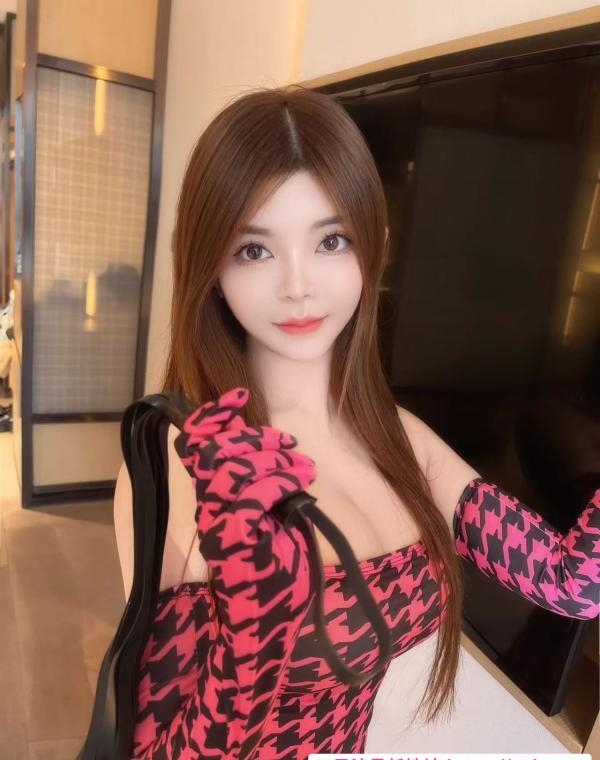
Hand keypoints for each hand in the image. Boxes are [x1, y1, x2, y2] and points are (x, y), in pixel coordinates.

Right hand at [173, 387, 316, 617]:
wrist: (262, 630)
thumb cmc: (269, 574)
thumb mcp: (269, 519)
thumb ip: (259, 485)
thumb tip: (267, 450)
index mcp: (212, 497)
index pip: (196, 445)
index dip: (212, 416)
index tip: (238, 397)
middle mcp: (207, 506)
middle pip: (212, 449)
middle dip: (254, 437)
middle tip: (289, 445)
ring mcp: (218, 522)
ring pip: (230, 467)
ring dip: (270, 458)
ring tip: (301, 468)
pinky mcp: (234, 540)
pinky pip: (251, 495)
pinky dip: (278, 481)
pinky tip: (299, 485)